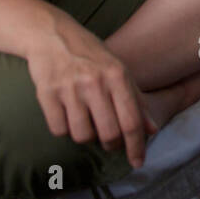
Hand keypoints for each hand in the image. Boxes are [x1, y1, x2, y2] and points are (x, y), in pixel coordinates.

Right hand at [27, 17, 156, 169]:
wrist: (53, 35)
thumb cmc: (92, 56)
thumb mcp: (119, 71)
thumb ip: (137, 101)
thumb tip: (152, 130)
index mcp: (117, 75)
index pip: (131, 121)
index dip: (136, 146)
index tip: (138, 163)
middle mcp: (95, 82)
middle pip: (108, 133)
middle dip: (111, 144)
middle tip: (109, 141)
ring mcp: (69, 88)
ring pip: (82, 135)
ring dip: (87, 136)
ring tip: (87, 122)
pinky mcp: (46, 93)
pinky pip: (58, 129)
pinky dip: (64, 129)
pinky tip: (68, 115)